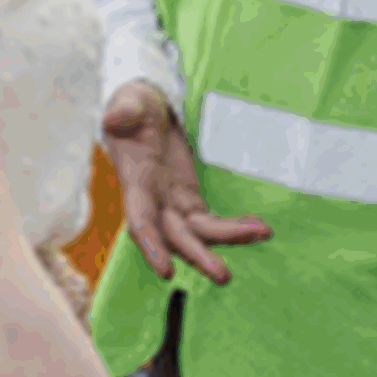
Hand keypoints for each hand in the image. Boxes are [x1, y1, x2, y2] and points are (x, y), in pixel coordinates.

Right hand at [99, 80, 270, 283]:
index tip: (166, 272)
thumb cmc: (134, 107)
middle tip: (223, 275)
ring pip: (200, 233)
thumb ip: (124, 111)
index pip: (141, 220)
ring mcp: (173, 204)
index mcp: (135, 182)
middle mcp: (153, 201)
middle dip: (198, 256)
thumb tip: (114, 118)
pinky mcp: (190, 201)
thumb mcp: (129, 102)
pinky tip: (259, 228)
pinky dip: (236, 228)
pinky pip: (213, 222)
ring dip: (229, 239)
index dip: (152, 247)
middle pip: (176, 236)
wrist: (145, 112)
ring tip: (262, 233)